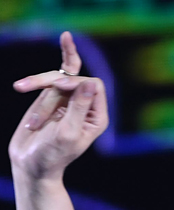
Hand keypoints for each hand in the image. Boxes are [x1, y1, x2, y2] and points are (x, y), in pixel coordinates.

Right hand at [10, 31, 107, 180]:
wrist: (32, 163)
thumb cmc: (52, 154)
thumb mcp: (67, 133)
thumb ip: (79, 108)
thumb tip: (90, 82)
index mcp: (98, 118)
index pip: (95, 86)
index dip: (76, 82)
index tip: (56, 88)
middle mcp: (87, 107)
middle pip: (75, 79)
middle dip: (53, 88)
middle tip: (34, 103)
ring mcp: (70, 100)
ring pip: (57, 79)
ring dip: (40, 95)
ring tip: (32, 122)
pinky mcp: (53, 97)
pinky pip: (56, 75)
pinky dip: (55, 63)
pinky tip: (66, 38)